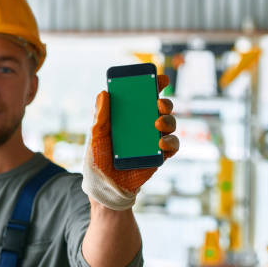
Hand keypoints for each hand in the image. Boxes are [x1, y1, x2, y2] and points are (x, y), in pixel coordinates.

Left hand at [82, 74, 179, 209]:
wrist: (105, 188)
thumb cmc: (97, 161)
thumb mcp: (96, 137)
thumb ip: (100, 117)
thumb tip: (103, 93)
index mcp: (127, 118)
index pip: (141, 98)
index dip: (152, 86)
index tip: (158, 78)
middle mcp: (141, 126)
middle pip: (160, 108)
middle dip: (164, 102)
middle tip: (159, 103)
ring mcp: (151, 141)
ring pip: (170, 124)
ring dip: (169, 120)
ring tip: (158, 123)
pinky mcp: (159, 156)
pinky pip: (172, 145)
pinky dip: (171, 141)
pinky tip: (162, 142)